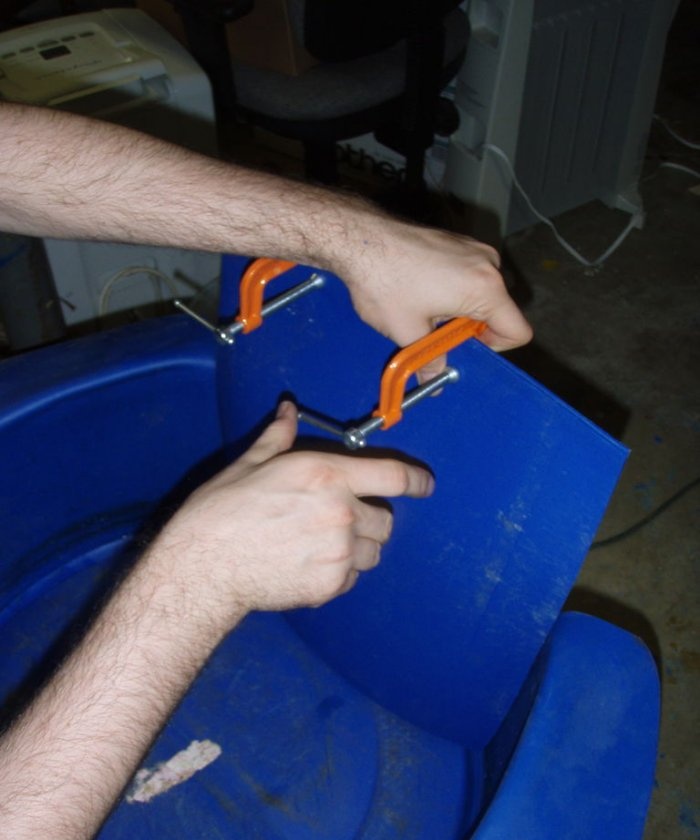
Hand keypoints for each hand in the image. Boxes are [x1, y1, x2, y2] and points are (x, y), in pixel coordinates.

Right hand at [153, 402, 433, 629]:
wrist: (203, 567)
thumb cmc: (221, 511)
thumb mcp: (249, 465)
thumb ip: (278, 437)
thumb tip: (286, 409)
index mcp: (325, 475)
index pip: (392, 476)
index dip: (416, 481)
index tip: (425, 485)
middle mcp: (341, 511)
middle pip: (386, 520)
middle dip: (369, 519)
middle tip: (339, 521)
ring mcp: (339, 551)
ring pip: (373, 552)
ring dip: (358, 549)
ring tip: (321, 545)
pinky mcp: (330, 584)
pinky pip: (352, 578)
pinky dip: (339, 574)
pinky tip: (308, 565)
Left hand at [336, 216, 531, 378]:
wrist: (360, 237)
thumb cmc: (384, 281)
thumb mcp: (407, 331)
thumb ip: (429, 360)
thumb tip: (434, 380)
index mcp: (486, 289)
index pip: (518, 331)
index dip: (495, 349)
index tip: (464, 347)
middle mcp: (489, 264)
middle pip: (499, 312)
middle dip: (471, 328)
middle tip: (435, 332)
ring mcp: (474, 249)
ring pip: (482, 293)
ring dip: (459, 309)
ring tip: (423, 309)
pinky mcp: (458, 241)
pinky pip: (469, 275)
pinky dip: (453, 289)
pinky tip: (420, 290)